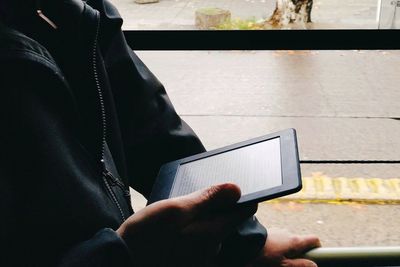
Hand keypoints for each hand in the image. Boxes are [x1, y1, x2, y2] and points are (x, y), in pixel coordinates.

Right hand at [117, 184, 256, 266]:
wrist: (124, 261)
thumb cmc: (148, 235)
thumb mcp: (177, 209)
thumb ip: (207, 198)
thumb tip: (235, 188)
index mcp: (213, 233)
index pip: (242, 211)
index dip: (239, 197)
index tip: (231, 189)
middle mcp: (212, 250)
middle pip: (224, 222)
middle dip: (213, 209)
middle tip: (191, 201)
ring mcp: (200, 260)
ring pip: (208, 233)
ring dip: (198, 222)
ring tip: (177, 216)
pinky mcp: (188, 263)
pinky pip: (197, 244)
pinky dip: (189, 234)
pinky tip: (172, 231)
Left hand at [247, 228, 320, 266]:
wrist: (244, 243)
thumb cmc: (264, 256)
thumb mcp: (284, 265)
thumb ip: (301, 265)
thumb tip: (315, 265)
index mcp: (295, 241)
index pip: (314, 239)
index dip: (317, 248)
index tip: (314, 256)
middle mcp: (288, 233)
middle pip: (300, 243)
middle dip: (298, 253)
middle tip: (289, 264)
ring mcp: (278, 231)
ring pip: (288, 242)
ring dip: (285, 250)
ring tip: (275, 260)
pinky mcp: (269, 232)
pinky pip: (278, 240)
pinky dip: (277, 247)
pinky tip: (268, 255)